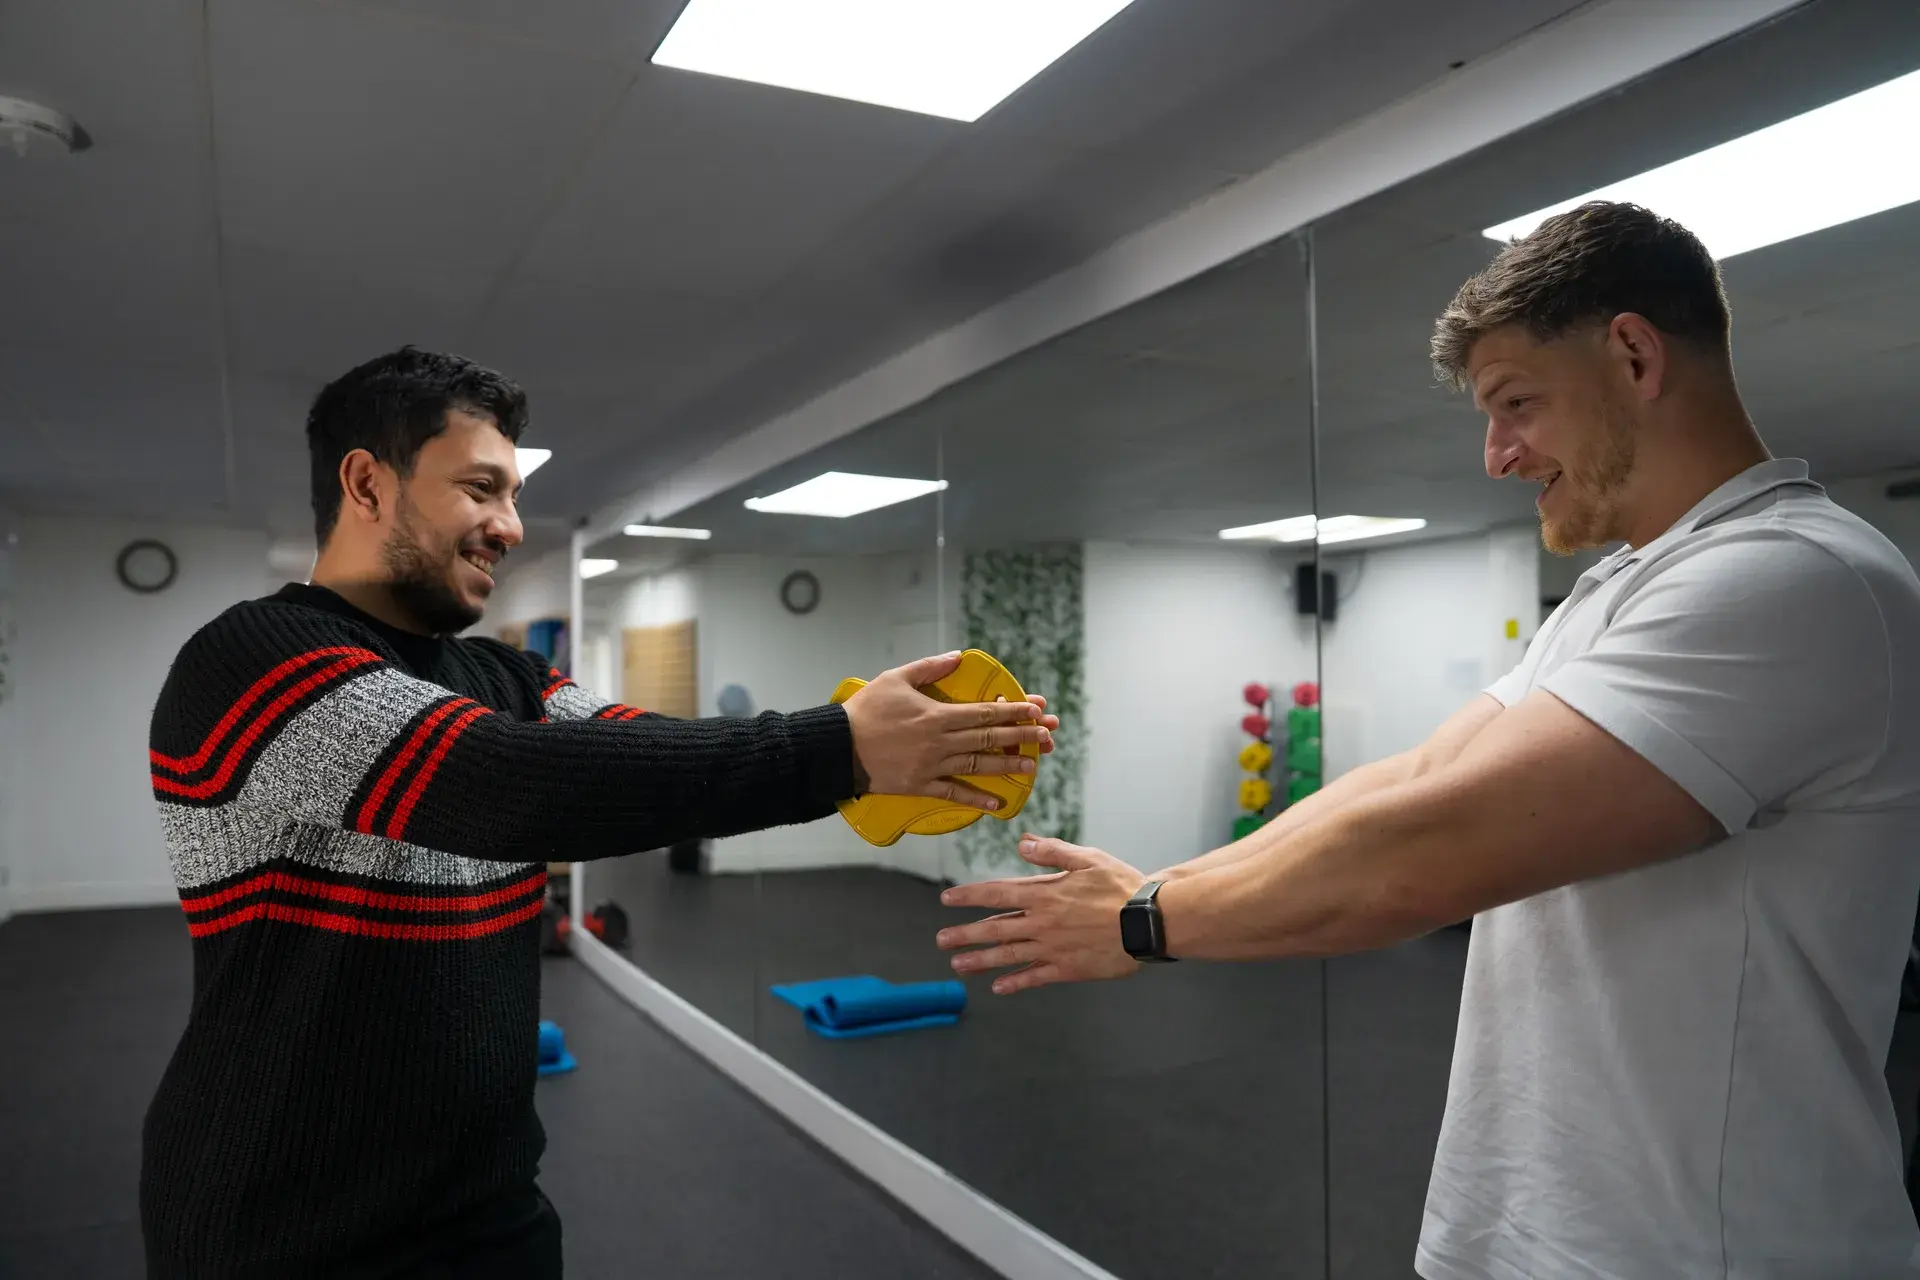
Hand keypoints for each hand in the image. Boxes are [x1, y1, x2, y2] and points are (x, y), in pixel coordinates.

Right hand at [843, 652, 1058, 811]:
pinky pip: (954, 794)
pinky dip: (977, 800)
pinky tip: (997, 804)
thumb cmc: (866, 710)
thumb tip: (958, 656)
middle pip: (990, 739)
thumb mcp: (896, 678)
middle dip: (1022, 737)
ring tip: (1033, 767)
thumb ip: (930, 668)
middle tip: (1046, 736)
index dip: (1013, 712)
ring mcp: (933, 766)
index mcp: (938, 715)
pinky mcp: (921, 786)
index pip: (985, 713)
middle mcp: (941, 742)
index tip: (1035, 710)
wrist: (838, 748)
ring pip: (978, 765)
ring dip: (1008, 766)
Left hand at [935, 836, 1146, 993]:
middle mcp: (1043, 922)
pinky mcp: (1068, 969)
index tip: (947, 900)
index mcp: (1045, 893)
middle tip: (941, 940)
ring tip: (957, 965)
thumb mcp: (1089, 859)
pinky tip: (998, 987)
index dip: (969, 896)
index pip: (997, 893)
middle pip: (995, 928)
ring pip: (1009, 954)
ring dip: (981, 960)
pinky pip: (1035, 976)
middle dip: (965, 934)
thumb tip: (1022, 843)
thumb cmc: (1121, 887)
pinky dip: (1016, 982)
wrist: (1148, 923)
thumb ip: (1053, 852)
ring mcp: (1053, 948)